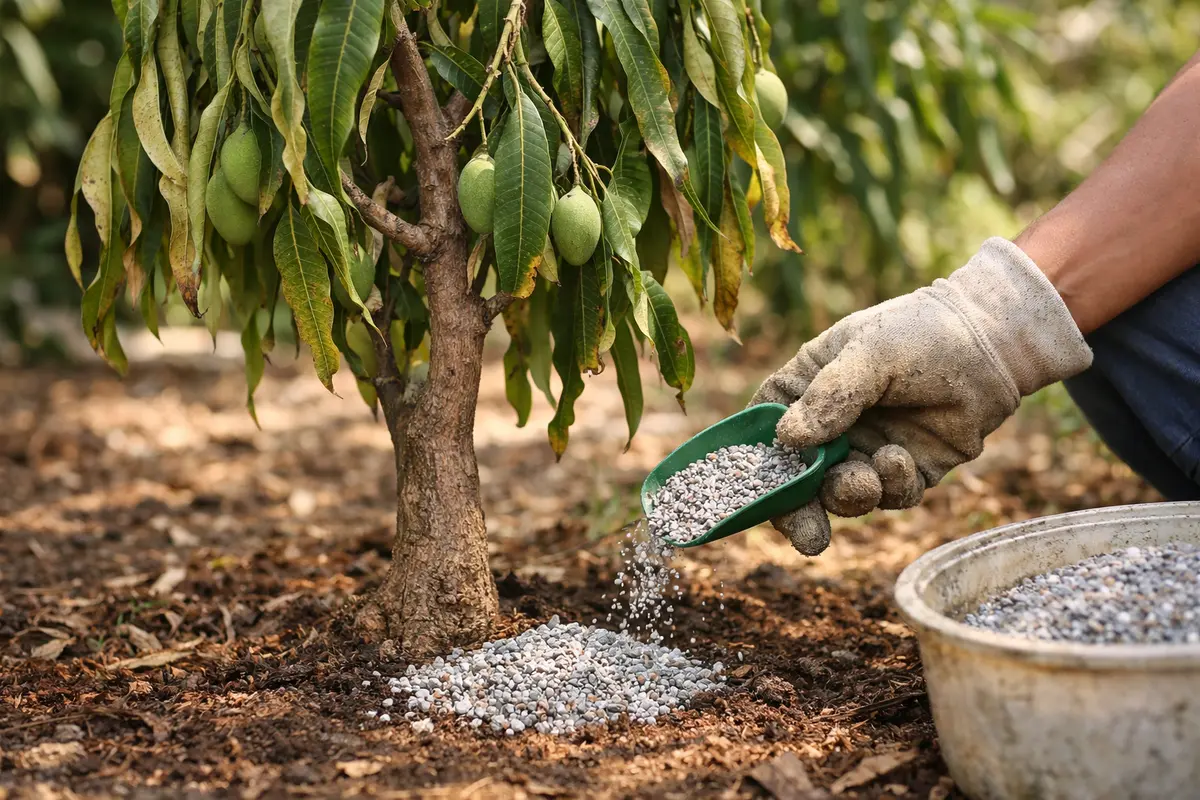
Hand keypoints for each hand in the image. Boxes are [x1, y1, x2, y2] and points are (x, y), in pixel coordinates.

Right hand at [752, 238, 1092, 554]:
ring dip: (848, 497)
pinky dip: (892, 487)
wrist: (992, 344)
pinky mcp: (907, 472)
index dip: (755, 465)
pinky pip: (891, 497)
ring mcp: (866, 452)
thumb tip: (788, 439)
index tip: (754, 493)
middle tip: (809, 533)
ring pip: (842, 495)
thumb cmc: (921, 333)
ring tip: (865, 481)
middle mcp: (830, 428)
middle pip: (797, 480)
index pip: (764, 433)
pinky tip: (901, 460)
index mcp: (804, 391)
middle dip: (799, 511)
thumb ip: (832, 395)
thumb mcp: (870, 352)